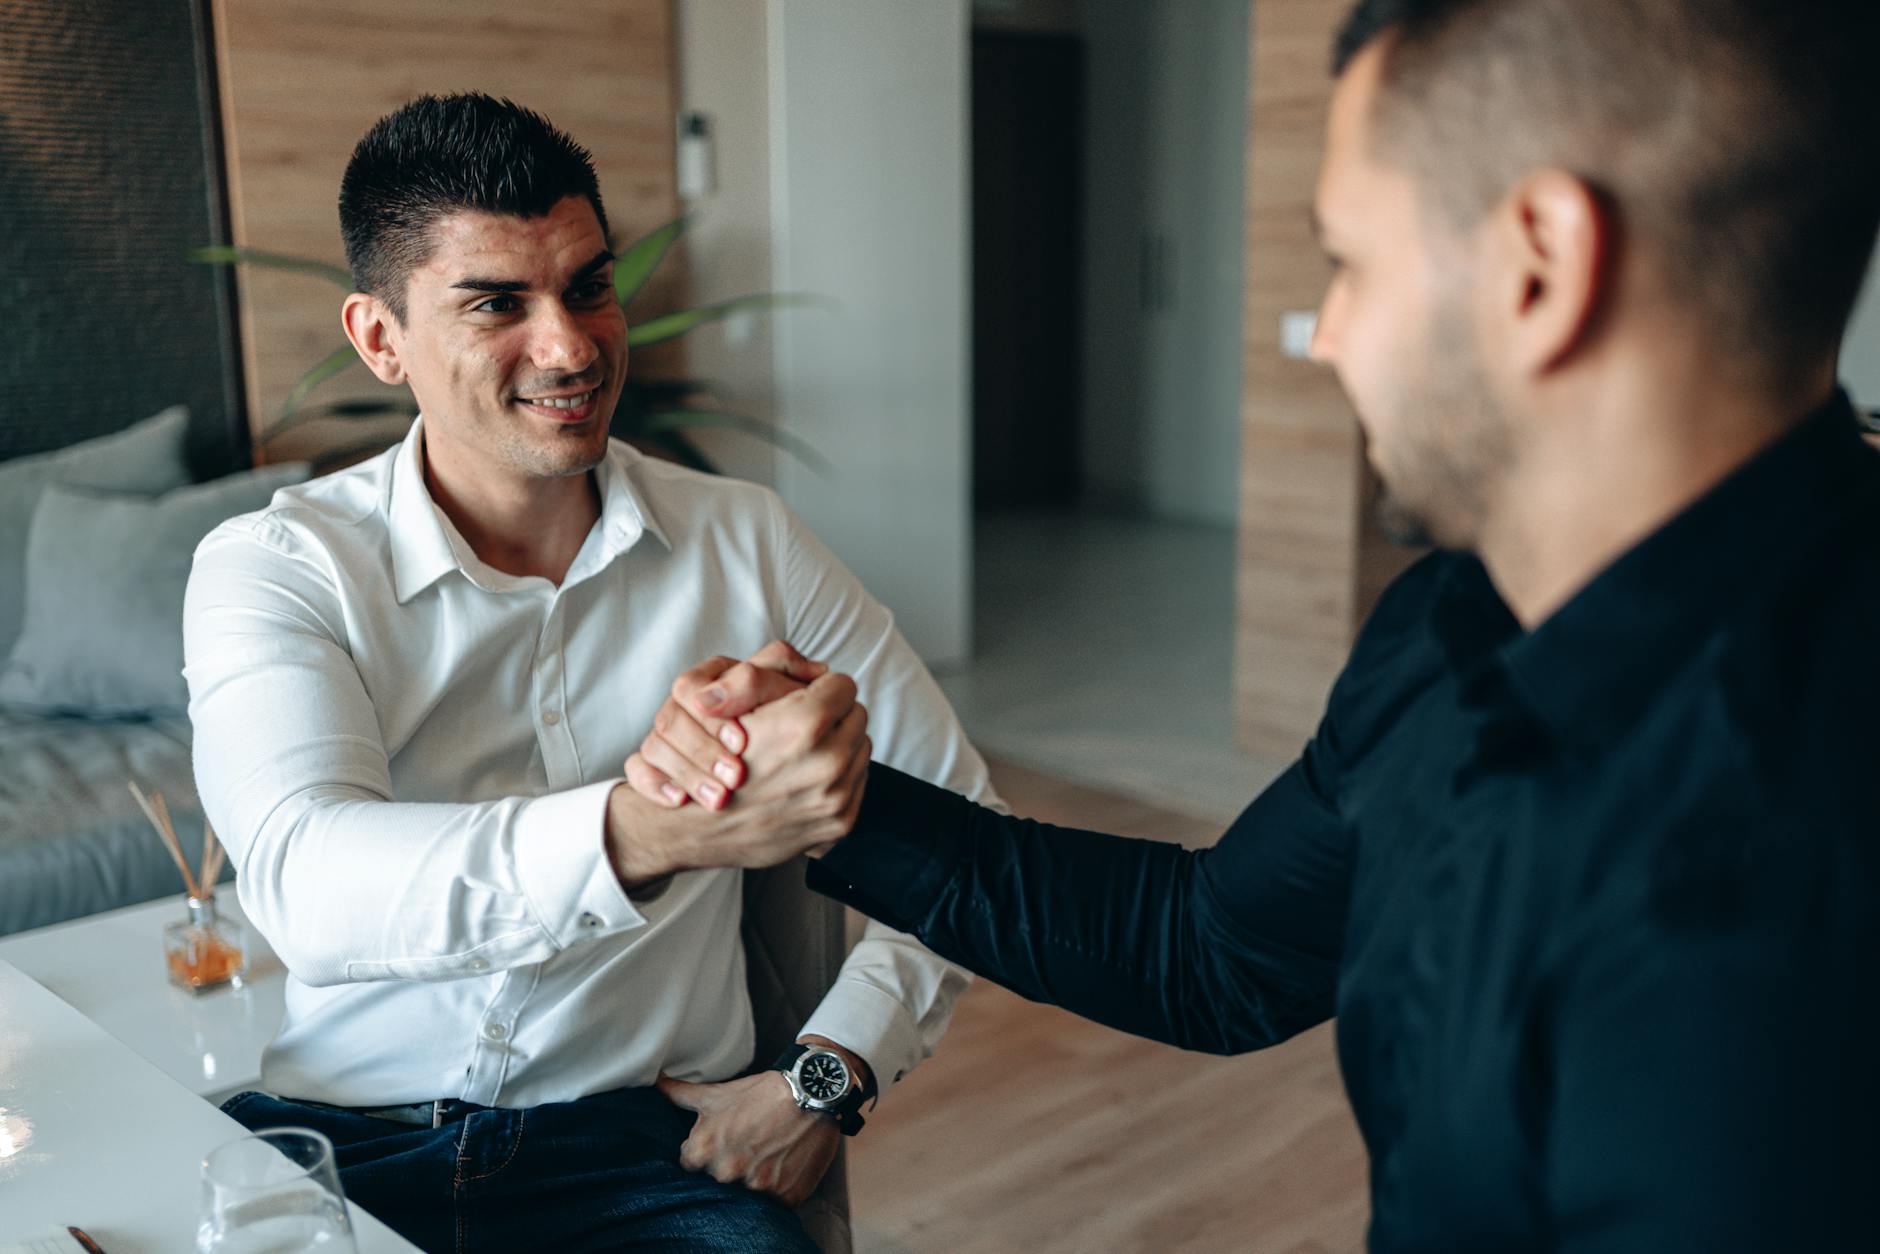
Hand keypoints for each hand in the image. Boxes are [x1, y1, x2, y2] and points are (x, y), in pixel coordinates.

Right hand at [604, 669, 869, 884]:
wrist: (699, 828)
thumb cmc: (714, 757)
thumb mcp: (737, 701)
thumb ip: (779, 670)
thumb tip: (823, 670)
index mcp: (806, 724)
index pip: (843, 685)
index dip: (821, 688)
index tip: (805, 698)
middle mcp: (829, 763)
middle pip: (857, 716)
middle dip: (833, 716)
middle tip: (803, 725)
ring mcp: (837, 796)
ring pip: (861, 748)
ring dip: (839, 745)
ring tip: (803, 752)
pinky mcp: (841, 821)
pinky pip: (858, 782)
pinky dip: (839, 777)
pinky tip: (806, 778)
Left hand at [656, 1070, 839, 1207]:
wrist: (811, 1090)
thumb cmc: (760, 1092)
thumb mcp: (716, 1093)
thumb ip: (680, 1094)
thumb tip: (656, 1081)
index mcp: (703, 1151)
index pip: (691, 1166)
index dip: (707, 1152)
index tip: (723, 1141)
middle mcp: (726, 1172)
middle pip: (719, 1181)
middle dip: (730, 1165)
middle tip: (749, 1144)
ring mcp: (757, 1187)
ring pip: (747, 1193)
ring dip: (754, 1177)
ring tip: (768, 1152)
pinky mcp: (785, 1195)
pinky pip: (776, 1201)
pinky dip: (779, 1185)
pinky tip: (785, 1162)